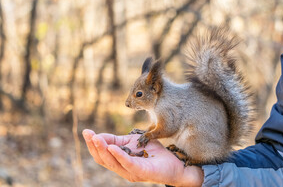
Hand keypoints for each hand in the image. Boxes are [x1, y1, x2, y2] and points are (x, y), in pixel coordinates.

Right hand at [82, 129, 203, 186]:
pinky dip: (119, 156)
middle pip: (103, 160)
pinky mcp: (142, 171)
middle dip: (94, 146)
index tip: (86, 131)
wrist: (174, 163)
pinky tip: (112, 147)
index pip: (101, 154)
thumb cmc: (153, 153)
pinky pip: (128, 164)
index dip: (93, 143)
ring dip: (103, 150)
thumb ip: (117, 140)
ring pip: (112, 162)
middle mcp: (122, 169)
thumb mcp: (132, 143)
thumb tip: (100, 136)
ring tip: (96, 139)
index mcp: (119, 162)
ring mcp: (131, 172)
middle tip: (87, 134)